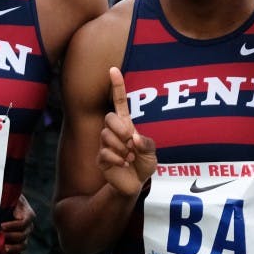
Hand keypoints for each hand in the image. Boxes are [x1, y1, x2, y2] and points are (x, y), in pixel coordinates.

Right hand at [0, 194, 35, 253]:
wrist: (4, 193)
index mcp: (19, 236)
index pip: (20, 249)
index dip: (15, 253)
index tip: (6, 253)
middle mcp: (26, 231)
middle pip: (23, 245)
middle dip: (13, 248)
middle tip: (3, 247)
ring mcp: (29, 224)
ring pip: (23, 236)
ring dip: (11, 236)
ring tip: (0, 233)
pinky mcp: (30, 215)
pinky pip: (23, 224)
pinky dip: (12, 226)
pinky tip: (3, 226)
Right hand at [99, 67, 156, 196]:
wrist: (133, 184)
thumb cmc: (143, 165)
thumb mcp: (151, 153)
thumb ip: (147, 144)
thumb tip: (134, 138)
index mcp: (126, 125)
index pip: (119, 102)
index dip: (117, 86)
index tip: (113, 69)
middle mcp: (114, 131)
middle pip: (109, 117)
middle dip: (121, 129)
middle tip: (131, 143)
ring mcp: (105, 144)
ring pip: (107, 136)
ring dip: (122, 148)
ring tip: (130, 157)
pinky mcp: (101, 157)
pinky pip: (105, 152)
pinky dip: (118, 159)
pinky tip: (124, 164)